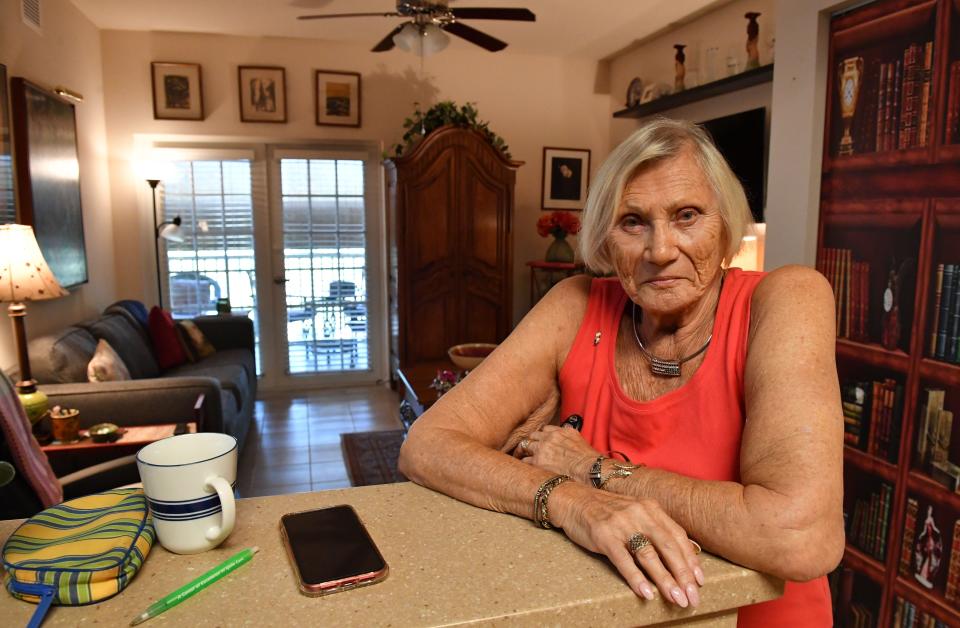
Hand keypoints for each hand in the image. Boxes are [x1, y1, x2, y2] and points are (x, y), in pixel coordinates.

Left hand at [516, 425, 598, 482]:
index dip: (542, 436)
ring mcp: (542, 449)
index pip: (544, 429)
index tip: (540, 440)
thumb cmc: (587, 459)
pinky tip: (525, 467)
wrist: (588, 469)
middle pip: (532, 435)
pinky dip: (525, 463)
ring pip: (525, 446)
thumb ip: (569, 432)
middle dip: (531, 441)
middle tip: (528, 448)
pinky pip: (525, 461)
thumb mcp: (579, 439)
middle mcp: (549, 438)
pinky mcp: (537, 462)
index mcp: (559, 432)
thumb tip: (566, 427)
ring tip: (522, 457)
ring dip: (525, 451)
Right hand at [551, 483, 703, 607]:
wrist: (574, 499)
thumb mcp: (636, 511)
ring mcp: (621, 524)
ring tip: (676, 598)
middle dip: (683, 574)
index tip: (700, 581)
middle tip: (692, 597)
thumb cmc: (607, 510)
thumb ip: (657, 527)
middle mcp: (639, 513)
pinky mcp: (604, 536)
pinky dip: (636, 578)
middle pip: (668, 547)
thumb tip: (686, 551)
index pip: (677, 535)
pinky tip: (646, 593)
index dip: (690, 559)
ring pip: (649, 555)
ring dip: (665, 580)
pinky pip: (623, 560)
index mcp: (650, 508)